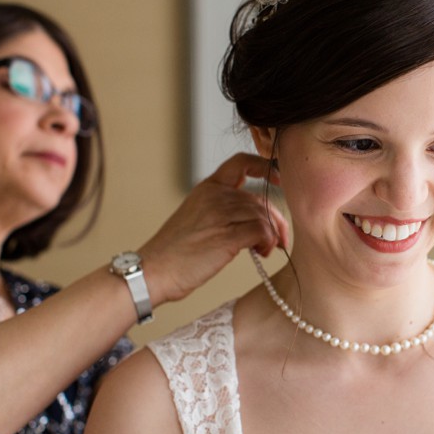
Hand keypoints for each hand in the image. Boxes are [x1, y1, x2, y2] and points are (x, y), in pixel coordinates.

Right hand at [138, 153, 288, 303]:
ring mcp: (220, 214)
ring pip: (264, 215)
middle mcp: (215, 196)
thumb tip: (258, 218)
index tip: (279, 179)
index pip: (241, 162)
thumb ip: (223, 209)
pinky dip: (268, 242)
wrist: (154, 270)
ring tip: (265, 250)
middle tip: (279, 238)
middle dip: (275, 219)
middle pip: (259, 198)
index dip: (264, 166)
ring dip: (272, 234)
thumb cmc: (176, 252)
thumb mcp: (197, 217)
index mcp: (207, 188)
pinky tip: (261, 252)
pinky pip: (263, 231)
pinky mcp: (227, 235)